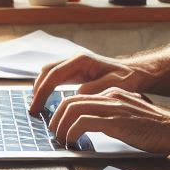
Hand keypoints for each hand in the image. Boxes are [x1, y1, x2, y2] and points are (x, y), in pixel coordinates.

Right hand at [30, 53, 149, 114]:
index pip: (54, 74)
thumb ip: (94, 89)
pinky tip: (48, 102)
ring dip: (41, 89)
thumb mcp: (113, 85)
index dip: (42, 91)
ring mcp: (74, 65)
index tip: (36, 106)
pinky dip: (49, 88)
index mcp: (82, 61)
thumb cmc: (127, 79)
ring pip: (49, 73)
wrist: (135, 73)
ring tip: (38, 107)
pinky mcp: (76, 72)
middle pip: (47, 72)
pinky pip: (56, 78)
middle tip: (33, 110)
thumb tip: (76, 95)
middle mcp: (75, 59)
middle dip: (38, 90)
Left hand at [46, 88, 169, 153]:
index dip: (62, 111)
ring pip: (73, 109)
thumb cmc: (156, 130)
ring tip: (61, 139)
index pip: (78, 97)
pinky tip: (73, 143)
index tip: (58, 125)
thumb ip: (112, 117)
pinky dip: (72, 132)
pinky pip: (83, 122)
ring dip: (61, 126)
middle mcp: (111, 96)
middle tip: (54, 133)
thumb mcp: (130, 117)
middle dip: (56, 118)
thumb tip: (91, 128)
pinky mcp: (116, 122)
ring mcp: (113, 107)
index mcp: (113, 94)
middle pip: (70, 100)